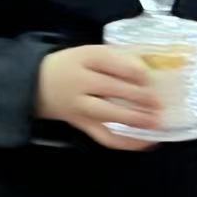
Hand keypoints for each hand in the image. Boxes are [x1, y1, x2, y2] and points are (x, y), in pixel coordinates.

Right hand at [36, 46, 162, 149]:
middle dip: (141, 96)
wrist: (36, 84)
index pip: (111, 61)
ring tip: (156, 121)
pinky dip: (127, 142)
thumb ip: (117, 58)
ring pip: (109, 114)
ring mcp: (79, 106)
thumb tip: (153, 68)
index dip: (135, 69)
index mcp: (83, 58)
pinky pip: (105, 137)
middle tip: (160, 102)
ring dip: (136, 119)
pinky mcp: (81, 124)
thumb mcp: (88, 53)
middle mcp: (79, 81)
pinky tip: (146, 142)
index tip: (152, 76)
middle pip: (112, 88)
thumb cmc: (70, 66)